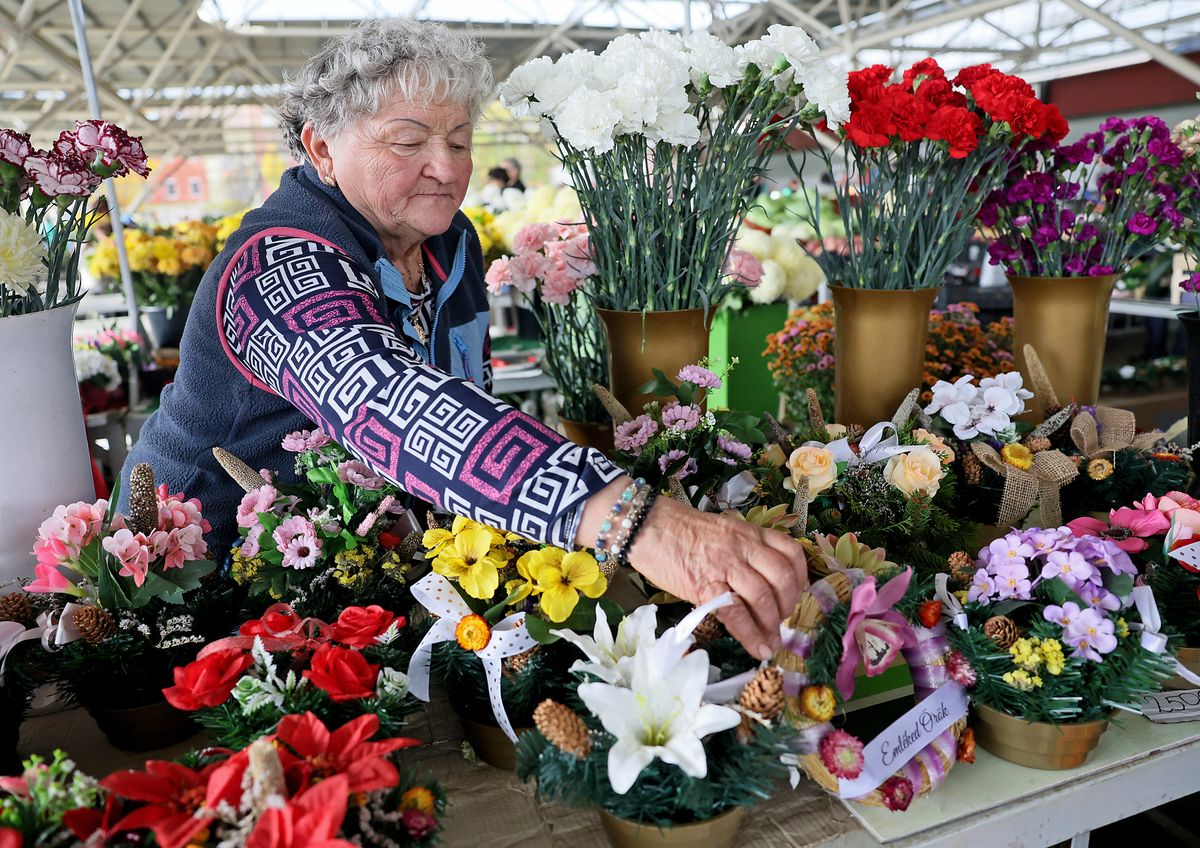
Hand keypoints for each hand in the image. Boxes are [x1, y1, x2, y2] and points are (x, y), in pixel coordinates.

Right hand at [625, 496, 808, 659]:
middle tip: (782, 620)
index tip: (797, 593)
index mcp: (748, 532)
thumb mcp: (722, 531)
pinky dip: (750, 635)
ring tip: (771, 639)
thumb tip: (759, 580)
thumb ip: (743, 550)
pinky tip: (757, 648)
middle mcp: (743, 547)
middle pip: (783, 577)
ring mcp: (725, 565)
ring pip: (763, 596)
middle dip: (788, 604)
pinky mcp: (704, 585)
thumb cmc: (680, 529)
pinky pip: (735, 613)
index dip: (800, 577)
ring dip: (772, 623)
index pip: (790, 551)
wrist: (646, 526)